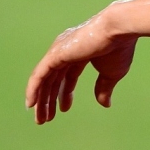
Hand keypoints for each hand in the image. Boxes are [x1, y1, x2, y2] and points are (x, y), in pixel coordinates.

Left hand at [25, 9, 136, 123]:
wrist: (118, 30)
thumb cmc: (118, 48)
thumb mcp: (111, 74)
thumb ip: (104, 88)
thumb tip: (105, 104)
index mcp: (79, 53)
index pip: (67, 76)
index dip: (65, 94)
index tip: (64, 109)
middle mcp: (65, 51)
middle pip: (52, 79)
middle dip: (49, 100)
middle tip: (45, 119)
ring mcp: (58, 52)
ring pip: (44, 80)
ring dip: (40, 100)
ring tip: (40, 119)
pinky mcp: (55, 54)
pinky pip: (39, 75)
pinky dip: (33, 89)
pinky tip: (31, 104)